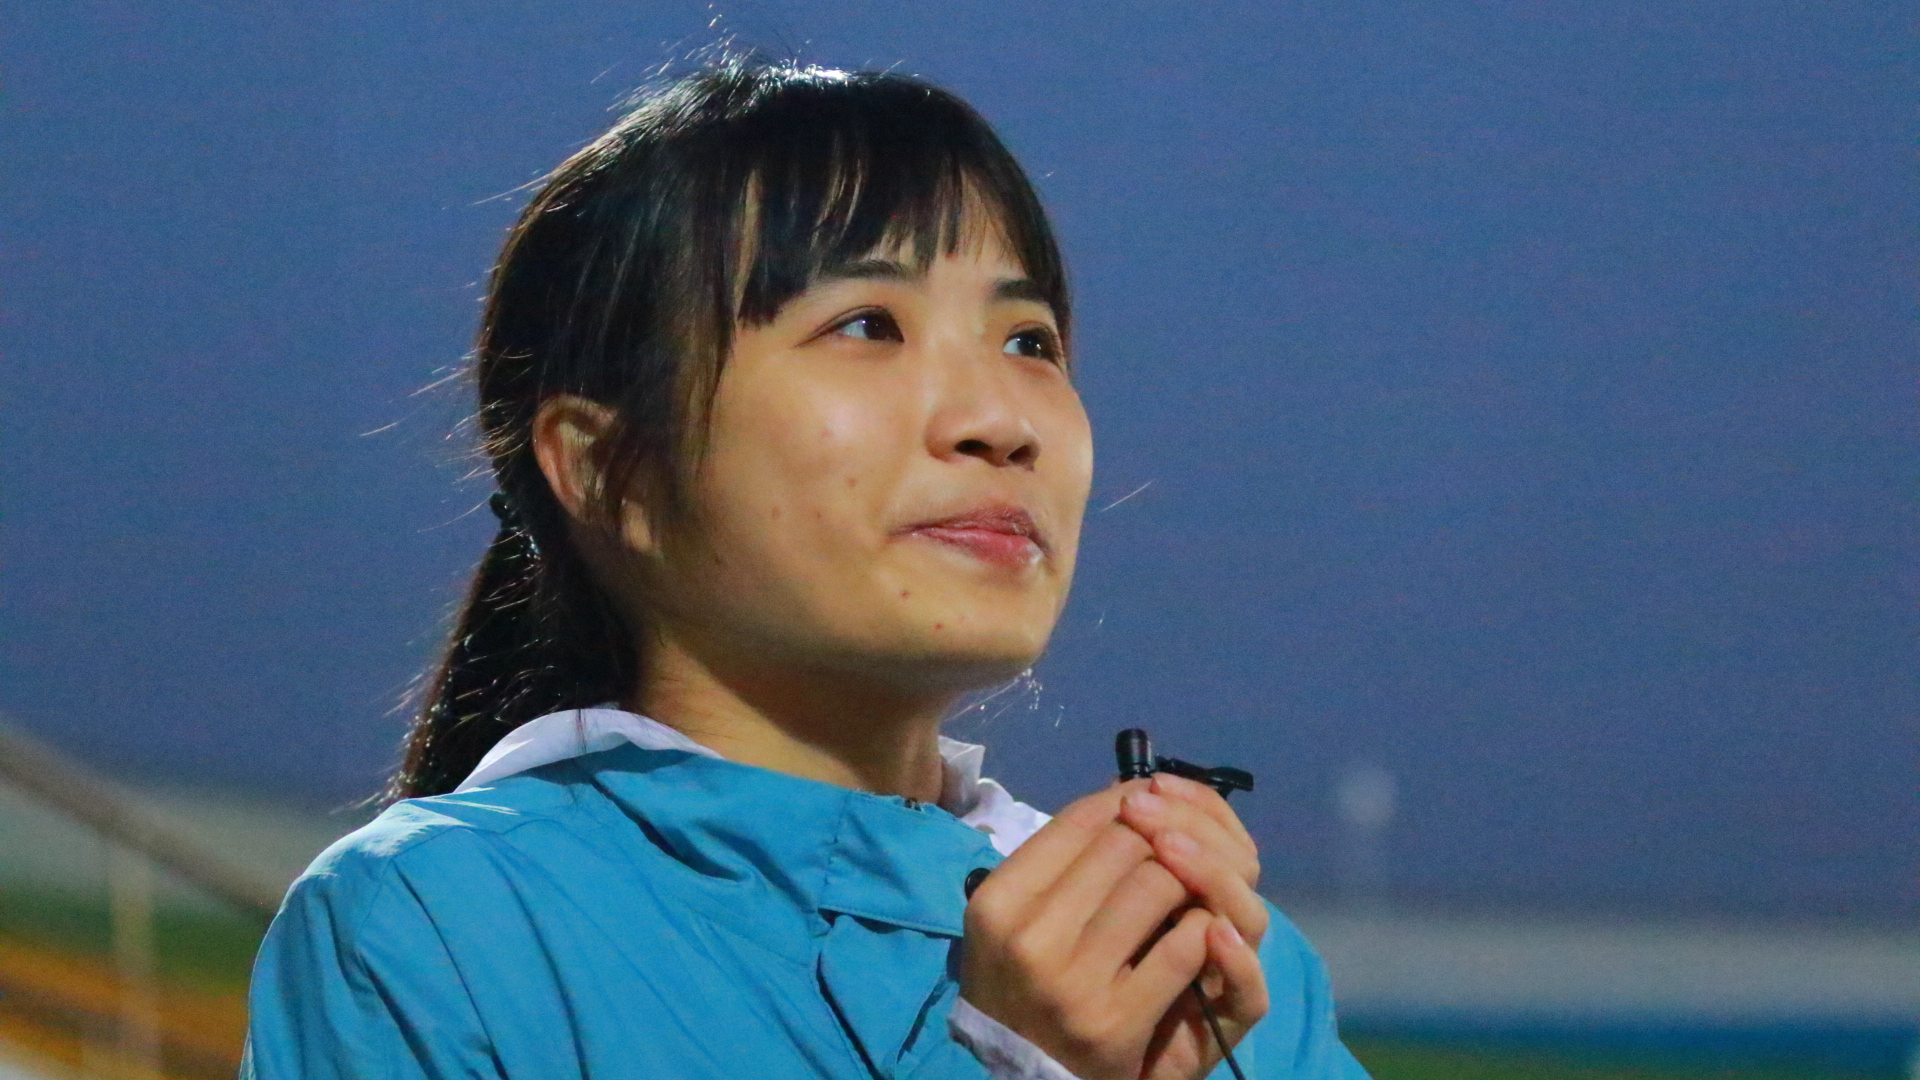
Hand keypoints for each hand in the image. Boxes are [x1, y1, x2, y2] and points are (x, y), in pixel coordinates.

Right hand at [959, 777, 1268, 1079]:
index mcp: (997, 902)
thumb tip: (1128, 794)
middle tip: (1180, 845)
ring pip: (1160, 884)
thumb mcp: (1012, 919)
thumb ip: (1057, 861)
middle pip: (1126, 844)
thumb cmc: (1018, 984)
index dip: (1127, 799)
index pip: (1079, 820)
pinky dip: (1205, 930)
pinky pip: (1184, 947)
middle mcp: (1030, 937)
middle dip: (1164, 836)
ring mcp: (1074, 982)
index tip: (1152, 800)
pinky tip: (1204, 932)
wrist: (1020, 1077)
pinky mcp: (1117, 1021)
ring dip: (1191, 879)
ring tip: (1192, 886)